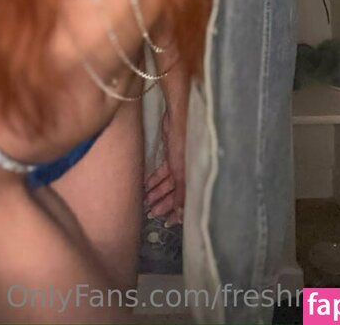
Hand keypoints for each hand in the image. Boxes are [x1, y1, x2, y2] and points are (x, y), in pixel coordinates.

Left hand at [144, 108, 185, 224]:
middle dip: (163, 204)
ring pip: (167, 182)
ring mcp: (178, 162)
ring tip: (146, 203)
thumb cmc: (185, 141)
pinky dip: (154, 179)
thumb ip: (181, 193)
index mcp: (193, 176)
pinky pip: (162, 171)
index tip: (169, 223)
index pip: (186, 200)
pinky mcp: (170, 153)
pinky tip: (145, 186)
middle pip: (174, 192)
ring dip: (156, 192)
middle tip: (151, 213)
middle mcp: (187, 170)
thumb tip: (182, 215)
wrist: (178, 116)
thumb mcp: (182, 170)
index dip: (178, 212)